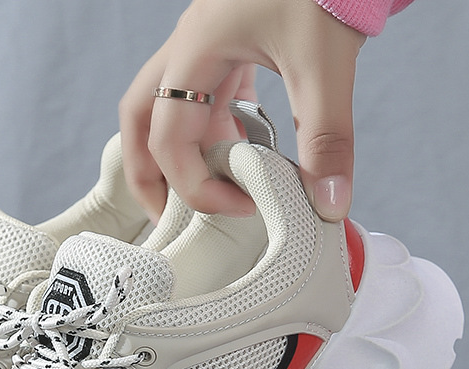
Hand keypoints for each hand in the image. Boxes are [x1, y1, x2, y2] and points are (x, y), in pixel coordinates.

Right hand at [119, 0, 365, 222]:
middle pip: (139, 122)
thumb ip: (327, 138)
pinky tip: (239, 156)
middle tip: (169, 220)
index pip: (168, 139)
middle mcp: (188, 50)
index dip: (196, 186)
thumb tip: (329, 206)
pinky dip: (211, 136)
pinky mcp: (227, 49)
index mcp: (195, 51)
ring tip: (206, 196)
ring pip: (165, 112)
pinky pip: (201, 100)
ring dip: (177, 157)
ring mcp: (204, 49)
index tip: (243, 207)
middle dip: (148, 176)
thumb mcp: (325, 64)